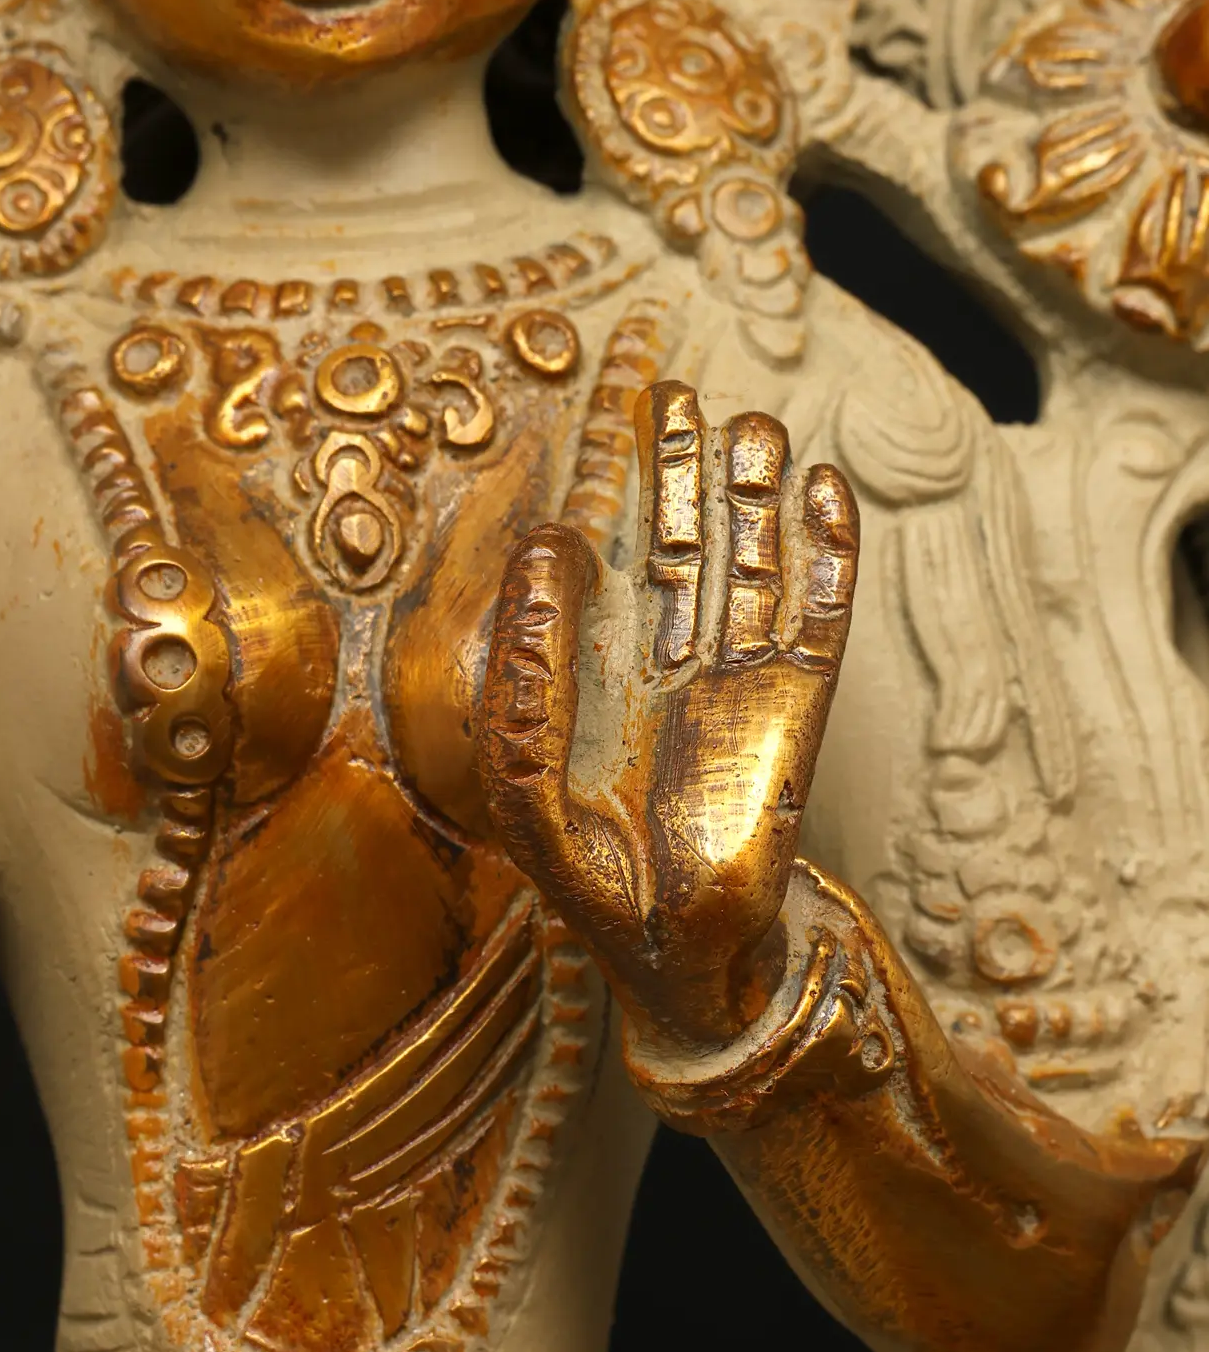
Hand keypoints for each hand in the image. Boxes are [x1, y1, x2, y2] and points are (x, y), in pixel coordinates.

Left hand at [479, 382, 858, 1048]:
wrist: (672, 957)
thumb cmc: (587, 879)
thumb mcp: (524, 775)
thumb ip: (530, 662)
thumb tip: (549, 542)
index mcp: (596, 673)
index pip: (606, 557)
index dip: (611, 488)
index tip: (609, 411)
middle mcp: (669, 666)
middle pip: (682, 545)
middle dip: (682, 473)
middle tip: (683, 394)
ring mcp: (739, 682)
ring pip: (751, 565)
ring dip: (754, 498)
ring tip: (754, 424)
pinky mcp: (797, 708)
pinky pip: (819, 613)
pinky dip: (827, 552)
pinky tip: (825, 493)